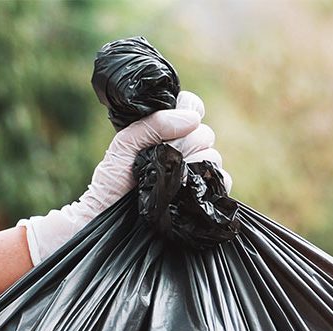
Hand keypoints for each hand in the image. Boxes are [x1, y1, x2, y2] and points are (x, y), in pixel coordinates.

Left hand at [18, 91, 230, 264]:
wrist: (109, 220)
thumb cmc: (112, 183)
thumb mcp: (124, 145)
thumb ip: (152, 124)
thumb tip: (192, 119)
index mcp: (166, 132)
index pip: (192, 108)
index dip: (191, 110)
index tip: (183, 122)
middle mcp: (184, 151)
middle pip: (205, 133)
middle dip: (188, 143)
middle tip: (166, 159)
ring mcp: (195, 175)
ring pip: (214, 157)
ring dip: (196, 165)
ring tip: (173, 179)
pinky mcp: (202, 198)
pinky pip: (222, 183)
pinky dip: (214, 184)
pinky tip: (194, 190)